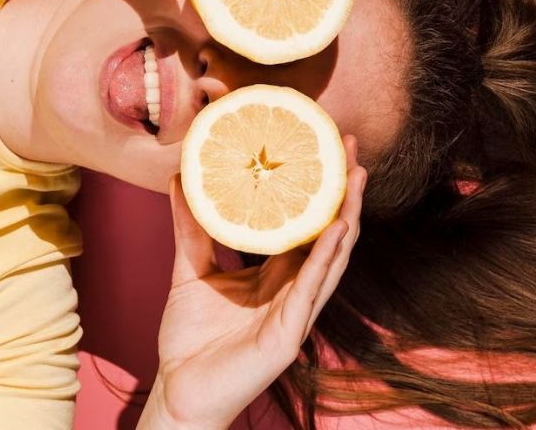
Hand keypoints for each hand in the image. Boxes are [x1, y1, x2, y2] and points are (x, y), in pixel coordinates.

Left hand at [140, 135, 365, 429]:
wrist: (178, 390)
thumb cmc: (190, 340)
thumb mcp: (190, 272)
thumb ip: (190, 230)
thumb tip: (181, 179)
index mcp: (278, 273)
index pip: (306, 223)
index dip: (319, 187)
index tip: (324, 146)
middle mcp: (296, 288)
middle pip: (330, 231)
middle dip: (345, 191)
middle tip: (350, 147)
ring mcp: (298, 311)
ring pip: (333, 257)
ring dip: (348, 216)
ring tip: (357, 178)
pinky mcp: (290, 334)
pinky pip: (312, 290)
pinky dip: (326, 258)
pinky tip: (337, 230)